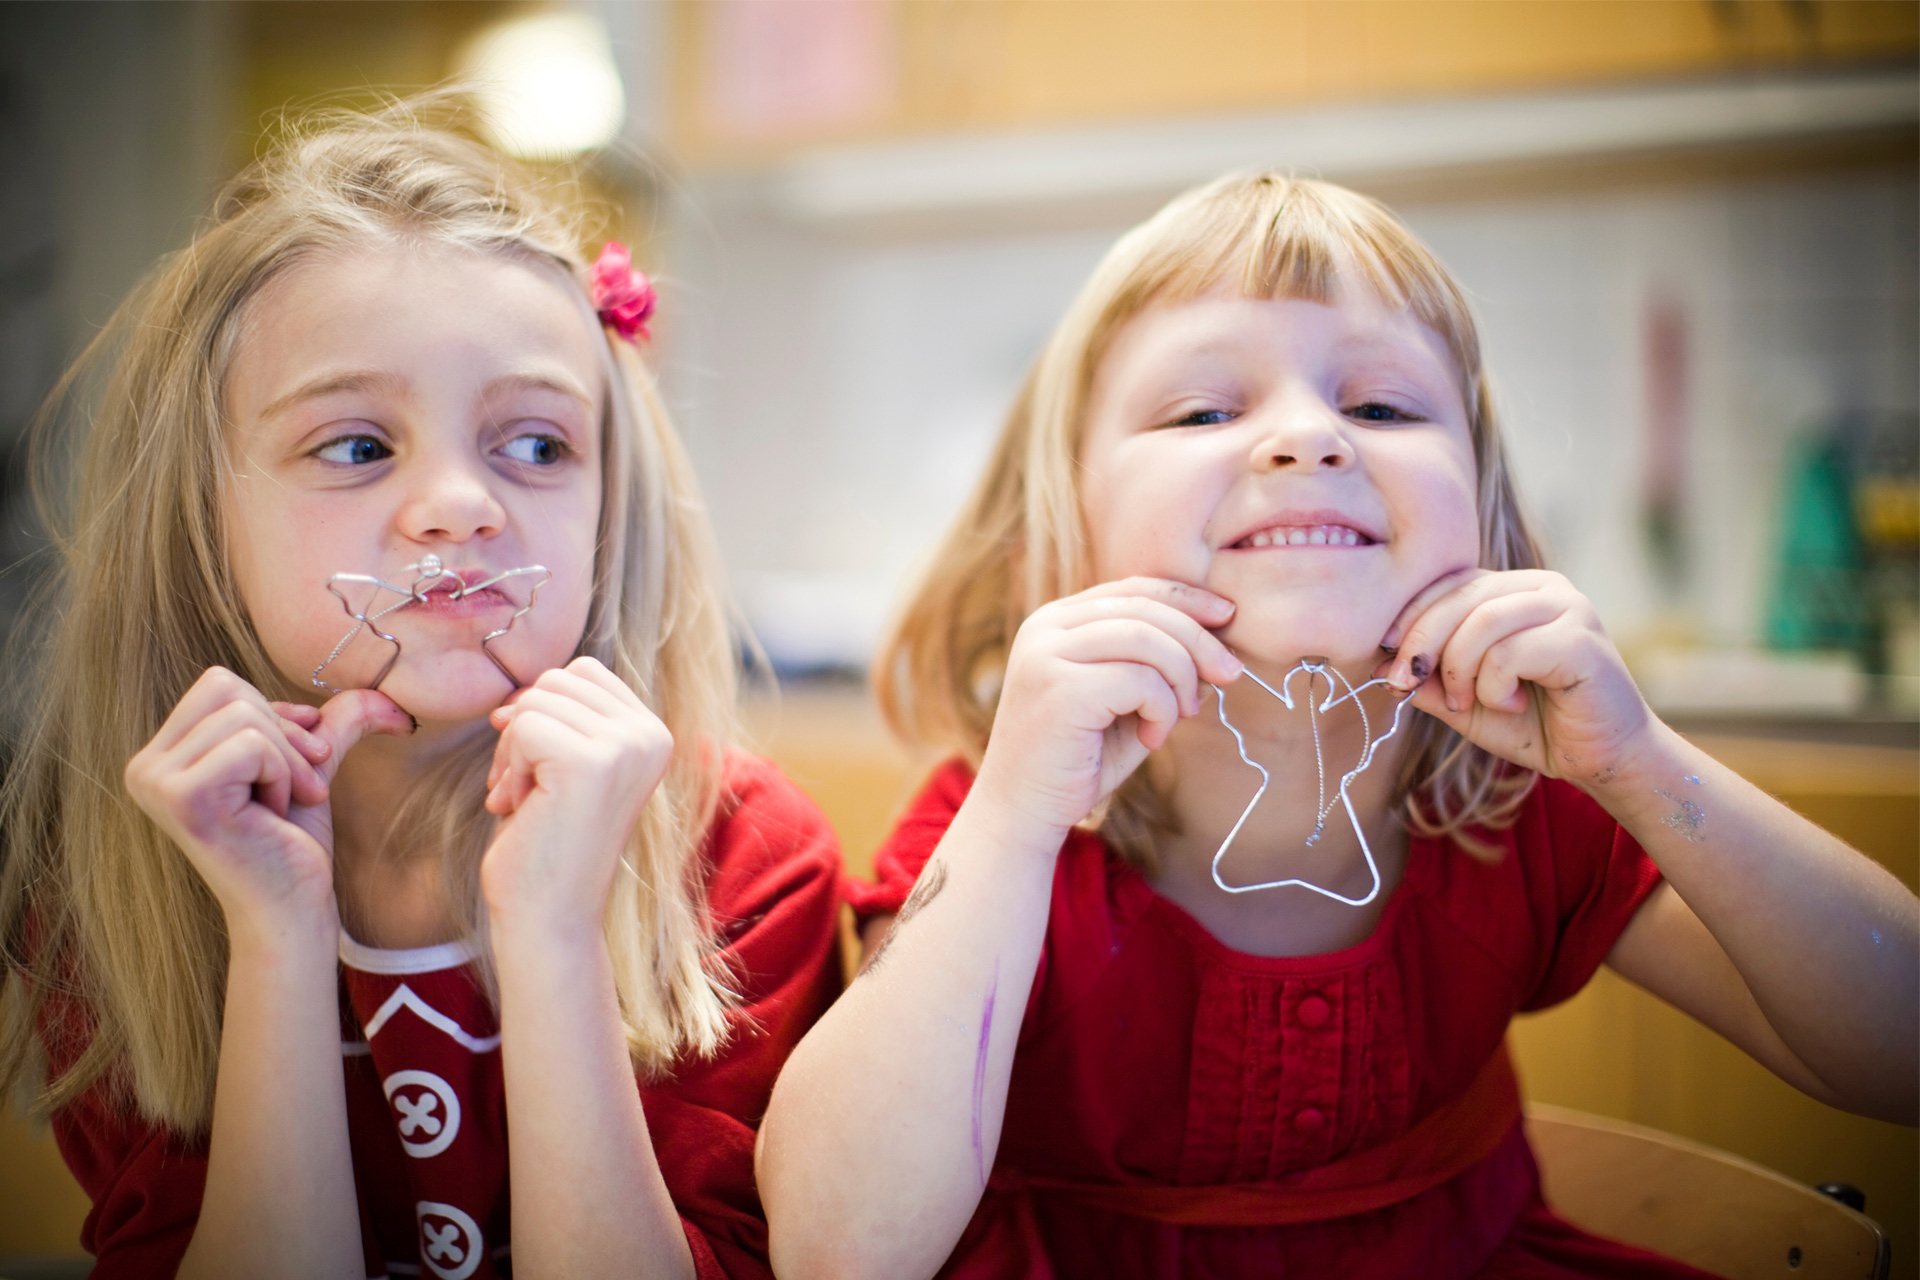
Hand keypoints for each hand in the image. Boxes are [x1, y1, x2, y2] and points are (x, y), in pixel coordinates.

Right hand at [124, 668, 412, 927]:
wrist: (292, 907)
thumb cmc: (293, 842)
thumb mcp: (308, 763)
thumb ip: (333, 720)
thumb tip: (390, 693)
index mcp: (162, 755)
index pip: (220, 684)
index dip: (275, 715)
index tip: (298, 762)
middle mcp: (145, 766)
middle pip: (228, 689)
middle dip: (283, 735)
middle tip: (295, 788)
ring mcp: (155, 781)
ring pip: (244, 715)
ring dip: (286, 761)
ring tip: (282, 805)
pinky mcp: (182, 796)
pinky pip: (252, 745)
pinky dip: (281, 775)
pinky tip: (272, 815)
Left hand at [479, 657, 672, 934]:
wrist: (548, 918)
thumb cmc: (547, 846)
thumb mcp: (566, 769)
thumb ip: (563, 721)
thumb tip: (512, 697)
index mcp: (653, 734)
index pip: (581, 672)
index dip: (542, 712)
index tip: (539, 770)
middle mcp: (651, 736)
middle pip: (555, 680)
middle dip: (523, 731)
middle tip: (526, 790)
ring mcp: (626, 747)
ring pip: (534, 703)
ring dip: (511, 754)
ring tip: (525, 804)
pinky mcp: (590, 763)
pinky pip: (522, 727)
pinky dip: (508, 770)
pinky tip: (521, 811)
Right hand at [975, 578, 1240, 832]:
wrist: (1024, 811)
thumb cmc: (1078, 759)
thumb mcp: (1124, 701)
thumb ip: (1157, 666)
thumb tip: (1216, 641)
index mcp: (1056, 621)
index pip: (1133, 589)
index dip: (1186, 597)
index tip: (1228, 616)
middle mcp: (1045, 627)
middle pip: (1145, 608)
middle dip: (1199, 640)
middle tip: (1230, 675)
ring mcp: (1046, 655)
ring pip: (1146, 639)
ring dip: (1182, 679)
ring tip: (1181, 715)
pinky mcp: (1059, 689)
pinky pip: (1140, 681)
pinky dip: (1162, 710)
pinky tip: (1152, 739)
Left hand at [1376, 569, 1653, 784]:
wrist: (1601, 758)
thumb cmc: (1534, 724)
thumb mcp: (1464, 701)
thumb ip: (1426, 679)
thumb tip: (1372, 663)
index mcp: (1514, 590)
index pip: (1448, 583)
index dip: (1410, 619)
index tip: (1387, 662)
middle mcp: (1542, 586)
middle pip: (1459, 596)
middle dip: (1421, 645)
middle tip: (1408, 684)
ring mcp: (1567, 607)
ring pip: (1481, 621)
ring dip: (1459, 670)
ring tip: (1471, 702)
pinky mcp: (1581, 638)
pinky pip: (1510, 652)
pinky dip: (1494, 685)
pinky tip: (1512, 703)